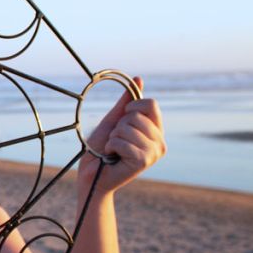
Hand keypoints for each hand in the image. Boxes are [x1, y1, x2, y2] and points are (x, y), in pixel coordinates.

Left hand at [78, 77, 165, 193]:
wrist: (92, 174)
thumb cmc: (102, 148)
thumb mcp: (115, 120)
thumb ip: (127, 102)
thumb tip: (139, 78)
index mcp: (156, 130)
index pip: (151, 104)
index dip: (132, 107)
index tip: (123, 117)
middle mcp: (160, 142)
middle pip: (138, 116)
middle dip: (119, 125)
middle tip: (116, 140)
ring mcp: (154, 153)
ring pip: (129, 128)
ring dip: (114, 137)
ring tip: (114, 149)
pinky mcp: (144, 161)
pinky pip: (123, 142)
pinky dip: (111, 146)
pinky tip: (113, 156)